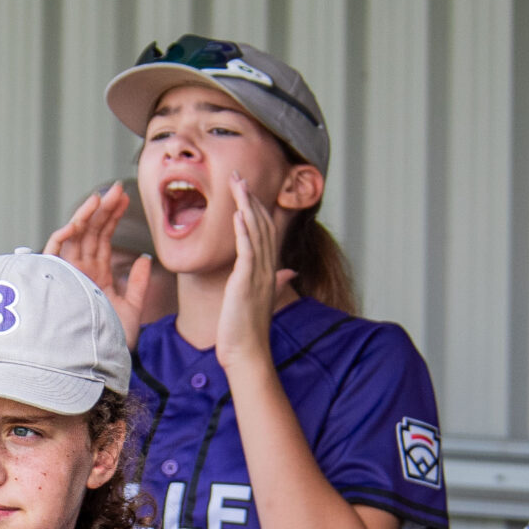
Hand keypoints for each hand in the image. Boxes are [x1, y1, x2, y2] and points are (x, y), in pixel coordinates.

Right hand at [44, 184, 150, 344]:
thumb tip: (144, 257)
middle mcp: (79, 272)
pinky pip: (54, 254)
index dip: (112, 216)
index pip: (103, 238)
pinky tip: (79, 221)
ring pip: (73, 238)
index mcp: (95, 275)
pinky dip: (64, 237)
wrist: (99, 363)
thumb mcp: (132, 309)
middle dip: (102, 209)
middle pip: (89, 233)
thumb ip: (138, 283)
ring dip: (85, 216)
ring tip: (101, 197)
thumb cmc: (111, 341)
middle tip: (116, 188)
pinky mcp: (56, 282)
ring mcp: (67, 276)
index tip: (125, 197)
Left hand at [213, 176, 293, 375]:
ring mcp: (259, 274)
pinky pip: (247, 252)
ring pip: (255, 233)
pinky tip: (238, 215)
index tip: (246, 188)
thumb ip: (277, 281)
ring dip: (246, 206)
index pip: (266, 230)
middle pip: (262, 225)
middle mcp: (267, 268)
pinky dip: (243, 232)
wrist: (247, 353)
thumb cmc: (249, 330)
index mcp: (269, 269)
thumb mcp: (262, 299)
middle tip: (239, 175)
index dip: (257, 207)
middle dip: (250, 198)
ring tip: (238, 184)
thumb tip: (290, 273)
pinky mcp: (247, 283)